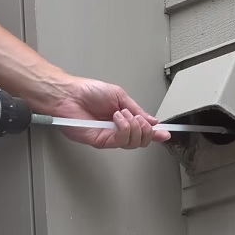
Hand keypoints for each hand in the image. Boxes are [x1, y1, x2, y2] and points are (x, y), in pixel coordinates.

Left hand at [39, 76, 170, 148]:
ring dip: (134, 127)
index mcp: (123, 119)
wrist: (69, 94)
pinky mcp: (100, 141)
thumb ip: (137, 109)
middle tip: (139, 118)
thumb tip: (152, 120)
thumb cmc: (87, 91)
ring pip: (133, 143)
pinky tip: (117, 118)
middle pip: (141, 141)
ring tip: (124, 114)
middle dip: (146, 130)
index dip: (155, 134)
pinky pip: (120, 141)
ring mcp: (108, 137)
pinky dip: (124, 128)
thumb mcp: (119, 95)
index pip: (142, 130)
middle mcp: (116, 130)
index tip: (165, 133)